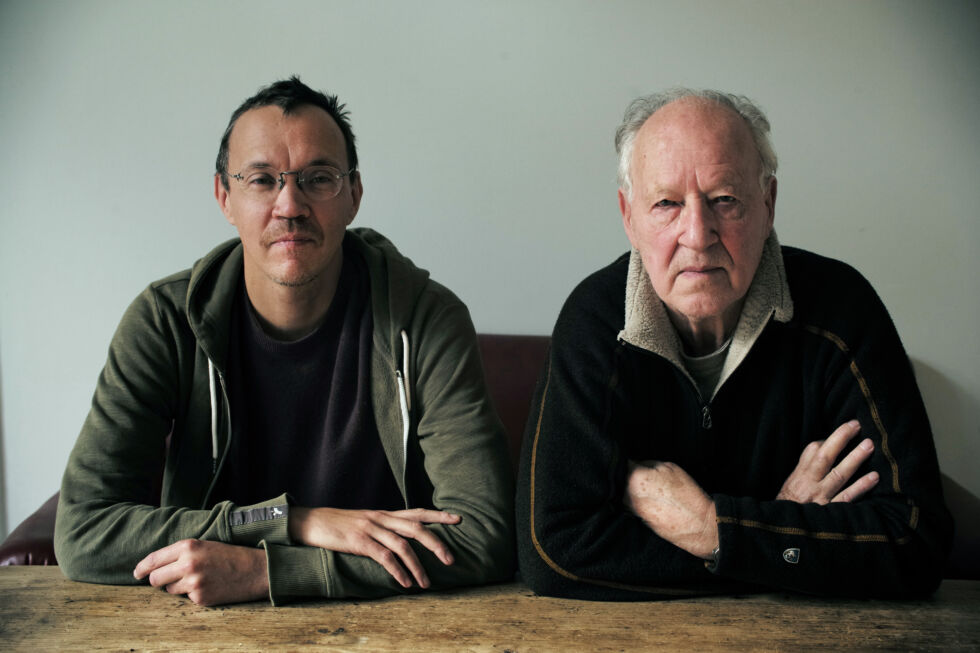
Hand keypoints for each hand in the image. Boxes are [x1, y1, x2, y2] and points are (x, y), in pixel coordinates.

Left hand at [133, 539, 267, 606]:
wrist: (254, 569)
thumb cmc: (229, 555)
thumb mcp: (204, 545)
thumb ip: (180, 553)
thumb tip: (155, 568)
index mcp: (188, 546)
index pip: (154, 559)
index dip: (142, 568)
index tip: (136, 573)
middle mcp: (187, 564)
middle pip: (155, 579)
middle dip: (157, 581)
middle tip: (166, 580)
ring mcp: (193, 583)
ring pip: (169, 590)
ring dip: (177, 587)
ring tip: (198, 579)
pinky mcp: (200, 598)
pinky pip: (186, 598)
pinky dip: (193, 595)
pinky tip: (209, 586)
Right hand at [289, 507, 460, 588]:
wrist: (312, 522)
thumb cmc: (339, 525)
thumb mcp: (365, 522)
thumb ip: (384, 528)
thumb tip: (402, 540)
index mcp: (385, 514)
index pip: (418, 512)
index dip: (439, 515)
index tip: (458, 519)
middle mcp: (381, 518)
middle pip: (417, 528)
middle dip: (436, 544)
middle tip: (450, 560)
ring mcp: (371, 529)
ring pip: (403, 546)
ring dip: (417, 566)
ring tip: (426, 583)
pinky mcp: (359, 542)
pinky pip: (384, 557)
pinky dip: (397, 571)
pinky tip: (405, 582)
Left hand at [623, 461, 717, 559]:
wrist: (697, 524)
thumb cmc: (686, 493)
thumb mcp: (669, 467)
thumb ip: (648, 464)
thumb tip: (637, 465)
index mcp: (635, 478)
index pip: (622, 464)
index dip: (626, 461)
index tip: (630, 461)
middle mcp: (628, 494)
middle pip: (620, 480)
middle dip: (628, 476)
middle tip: (641, 474)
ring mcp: (632, 509)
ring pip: (624, 494)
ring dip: (631, 490)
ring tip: (649, 488)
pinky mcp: (638, 520)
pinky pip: (632, 506)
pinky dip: (637, 502)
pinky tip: (652, 500)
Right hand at [777, 420, 879, 503]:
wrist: (785, 530)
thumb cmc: (791, 503)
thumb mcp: (793, 481)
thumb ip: (807, 465)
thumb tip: (824, 445)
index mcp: (800, 474)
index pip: (814, 450)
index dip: (831, 438)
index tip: (849, 427)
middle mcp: (810, 484)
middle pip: (825, 457)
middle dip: (841, 439)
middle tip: (857, 426)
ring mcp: (822, 498)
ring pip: (839, 474)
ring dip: (855, 458)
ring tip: (869, 445)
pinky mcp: (832, 512)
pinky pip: (848, 497)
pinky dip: (861, 487)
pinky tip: (874, 477)